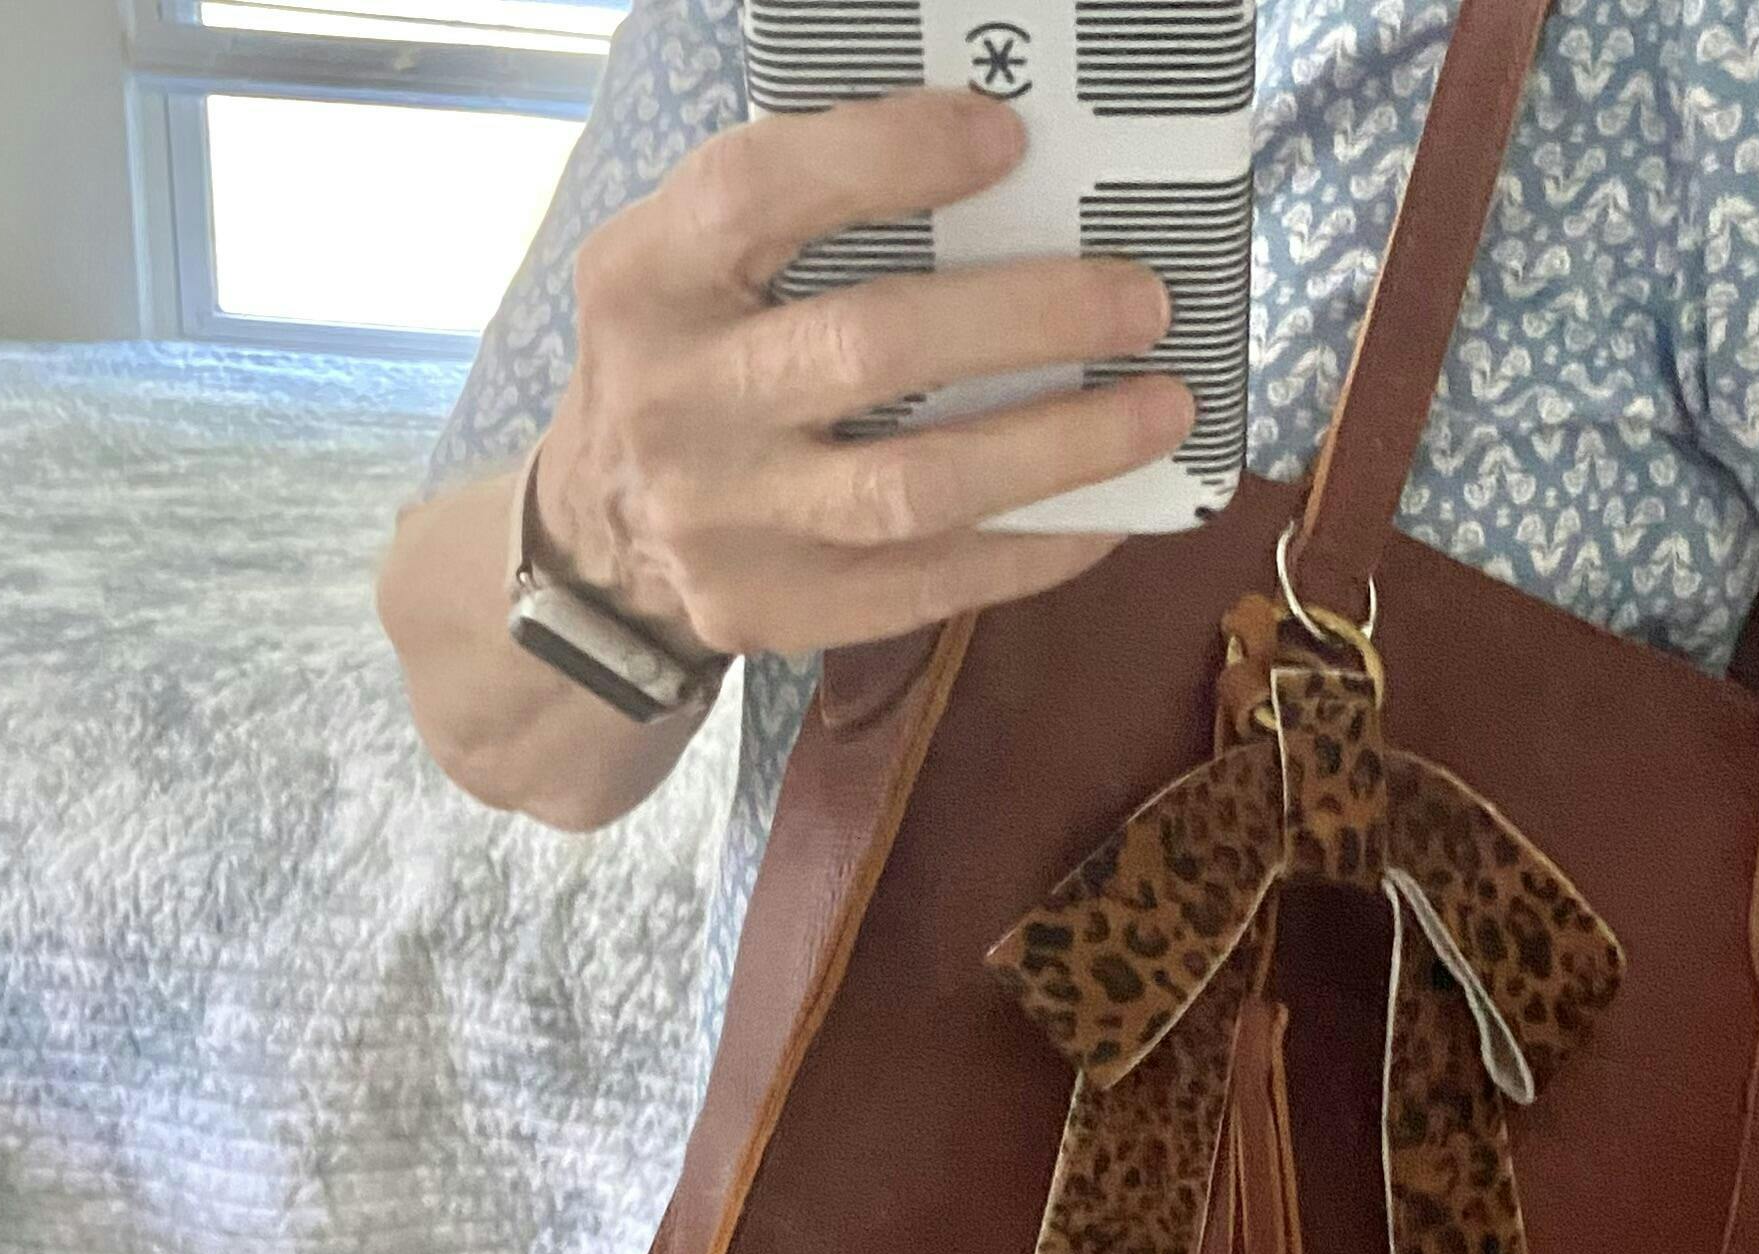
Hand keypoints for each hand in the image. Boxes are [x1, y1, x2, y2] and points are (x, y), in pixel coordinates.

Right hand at [533, 87, 1194, 657]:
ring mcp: (721, 521)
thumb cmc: (687, 367)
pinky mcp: (771, 611)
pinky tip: (1109, 510)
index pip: (761, 192)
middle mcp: (674, 400)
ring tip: (1162, 409)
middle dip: (1028, 317)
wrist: (596, 543)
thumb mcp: (691, 269)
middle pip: (870, 346)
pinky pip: (929, 583)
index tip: (1007, 139)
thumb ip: (801, 221)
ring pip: (915, 486)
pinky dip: (1034, 545)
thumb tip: (1002, 179)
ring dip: (1060, 447)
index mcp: (646, 277)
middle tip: (1141, 300)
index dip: (888, 153)